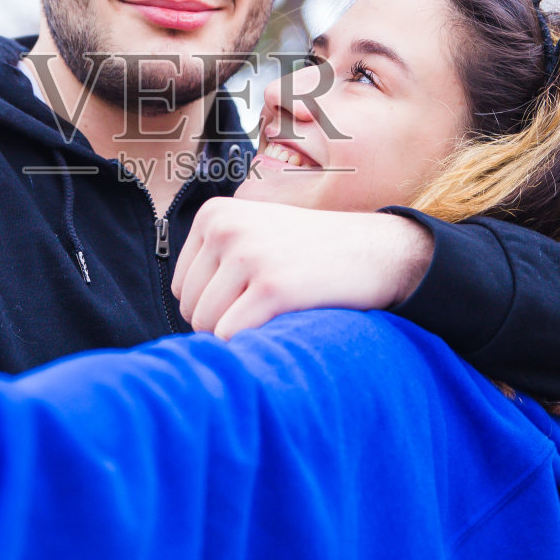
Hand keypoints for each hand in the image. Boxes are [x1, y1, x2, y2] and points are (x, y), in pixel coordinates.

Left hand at [171, 198, 433, 337]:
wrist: (378, 251)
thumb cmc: (313, 253)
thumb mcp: (255, 233)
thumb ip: (215, 260)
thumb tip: (181, 314)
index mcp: (214, 215)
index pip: (181, 287)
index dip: (214, 304)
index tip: (253, 296)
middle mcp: (225, 229)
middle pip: (190, 309)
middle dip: (223, 323)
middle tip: (268, 310)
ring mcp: (248, 255)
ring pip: (206, 326)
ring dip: (239, 335)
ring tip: (278, 314)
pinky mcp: (272, 287)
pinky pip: (230, 336)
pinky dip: (252, 344)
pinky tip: (283, 326)